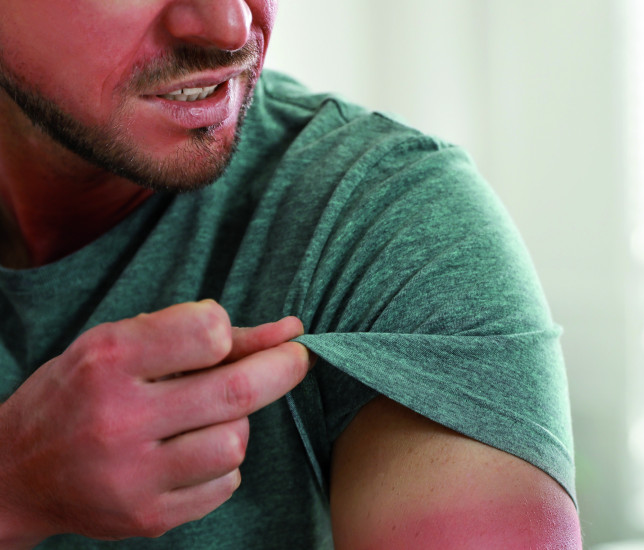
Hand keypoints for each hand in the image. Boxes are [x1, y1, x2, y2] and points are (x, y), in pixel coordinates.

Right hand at [0, 301, 309, 547]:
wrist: (14, 473)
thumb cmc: (79, 393)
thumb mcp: (121, 345)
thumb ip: (202, 333)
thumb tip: (290, 329)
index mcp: (109, 361)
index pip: (206, 332)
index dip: (228, 328)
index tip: (226, 334)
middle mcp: (119, 419)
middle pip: (236, 392)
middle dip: (283, 368)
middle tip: (296, 358)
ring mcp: (132, 476)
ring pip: (235, 442)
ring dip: (237, 423)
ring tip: (208, 417)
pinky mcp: (146, 517)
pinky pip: (224, 484)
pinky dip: (221, 464)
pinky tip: (191, 453)